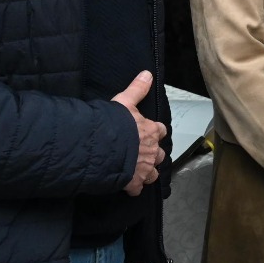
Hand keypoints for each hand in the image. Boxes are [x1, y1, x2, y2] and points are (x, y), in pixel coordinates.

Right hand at [111, 70, 166, 196]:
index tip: (151, 133)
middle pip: (159, 154)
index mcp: (151, 131)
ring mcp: (143, 167)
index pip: (160, 131)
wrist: (103, 147)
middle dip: (153, 154)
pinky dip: (134, 188)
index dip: (155, 132)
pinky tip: (128, 187)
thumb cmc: (113, 124)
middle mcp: (151, 150)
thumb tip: (147, 74)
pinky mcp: (133, 182)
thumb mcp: (124, 102)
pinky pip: (138, 189)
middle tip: (143, 154)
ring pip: (152, 173)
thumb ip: (137, 89)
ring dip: (147, 172)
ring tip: (139, 172)